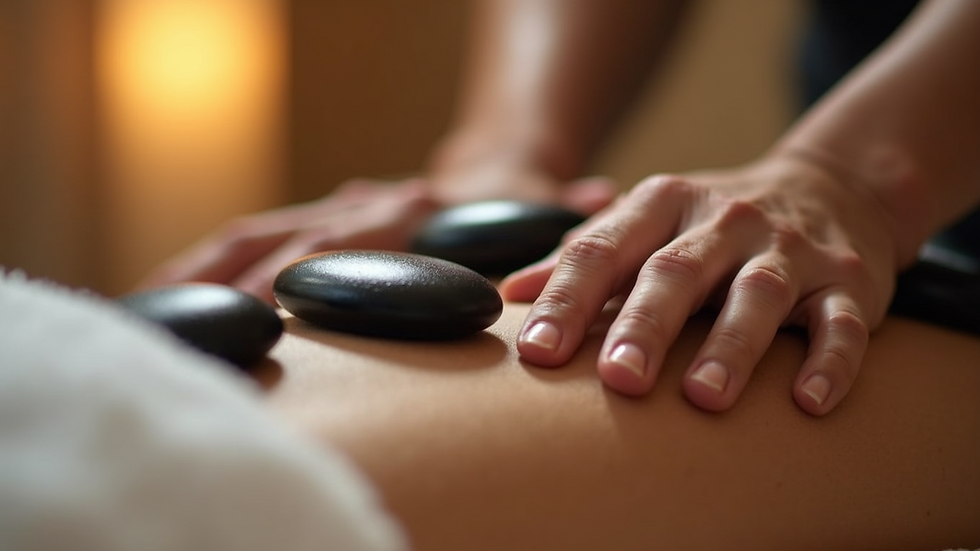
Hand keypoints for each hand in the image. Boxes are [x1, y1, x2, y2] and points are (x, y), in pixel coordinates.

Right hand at [138, 168, 616, 301]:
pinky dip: (208, 267)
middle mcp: (365, 208)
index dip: (308, 274)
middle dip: (233, 281)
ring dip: (202, 273)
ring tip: (149, 311)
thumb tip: (595, 196)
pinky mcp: (321, 223)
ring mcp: (337, 213)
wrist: (500, 169)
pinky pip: (253, 238)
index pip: (351, 244)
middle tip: (192, 325)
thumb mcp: (538, 216)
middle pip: (283, 237)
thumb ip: (559, 218)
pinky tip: (168, 297)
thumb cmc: (518, 210)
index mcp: (413, 213)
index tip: (267, 308)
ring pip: (254, 234)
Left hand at [499, 154, 899, 415]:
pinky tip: (807, 402)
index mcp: (664, 203)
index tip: (536, 352)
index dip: (567, 298)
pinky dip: (829, 360)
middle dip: (645, 324)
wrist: (833, 187)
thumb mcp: (647, 221)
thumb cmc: (713, 223)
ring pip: (758, 295)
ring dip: (731, 346)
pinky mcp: (847, 282)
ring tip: (703, 398)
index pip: (604, 248)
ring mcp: (790, 250)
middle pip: (677, 271)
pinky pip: (842, 322)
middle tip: (617, 380)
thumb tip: (511, 293)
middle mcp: (726, 220)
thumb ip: (585, 254)